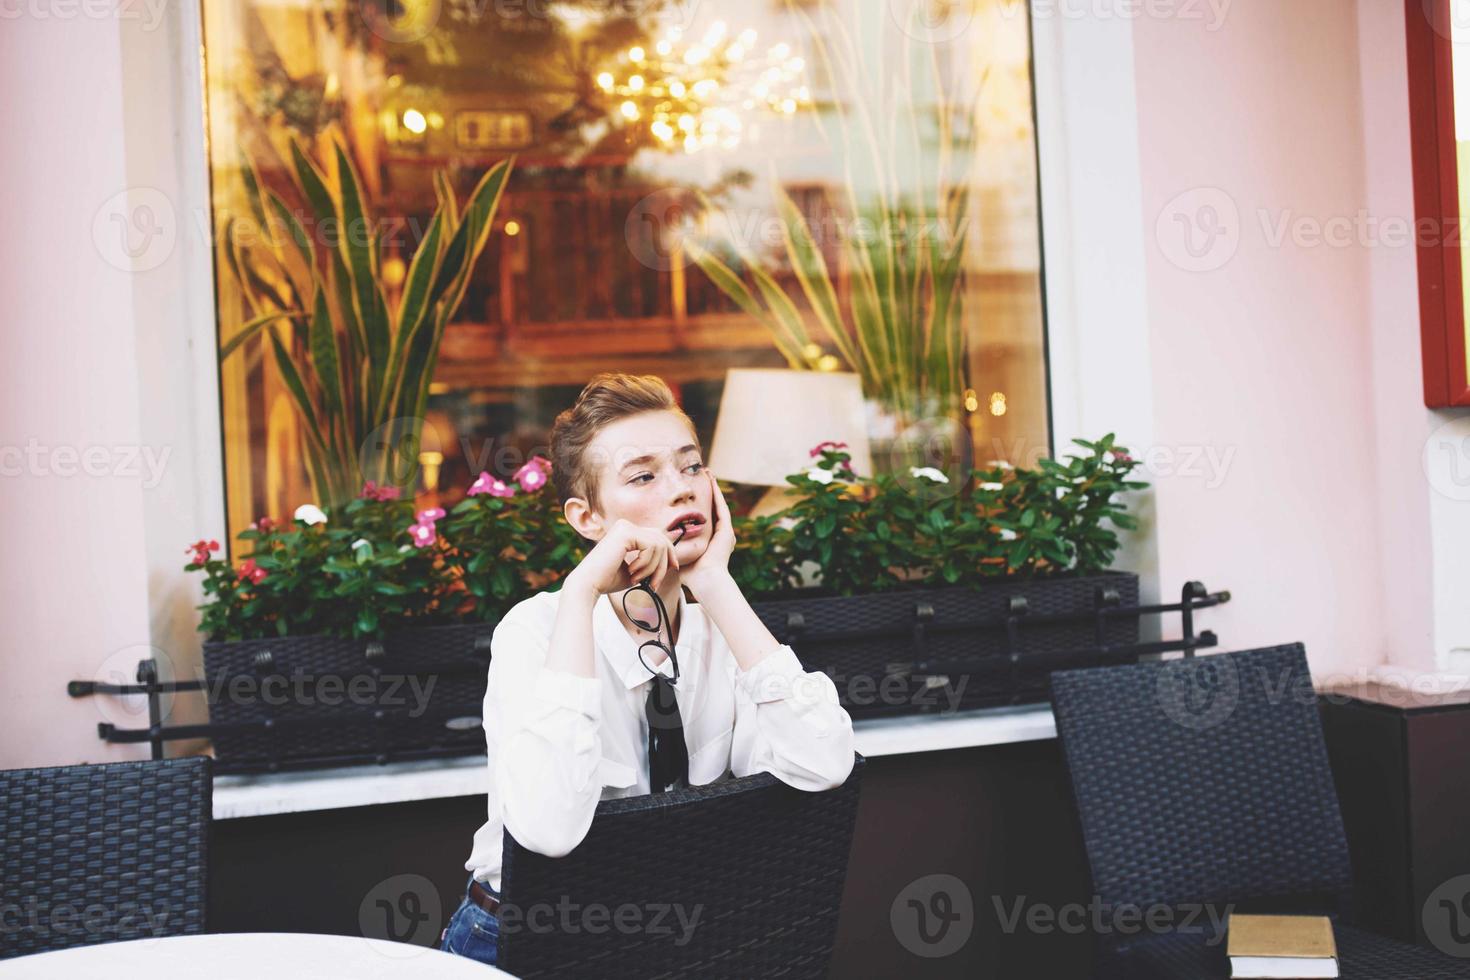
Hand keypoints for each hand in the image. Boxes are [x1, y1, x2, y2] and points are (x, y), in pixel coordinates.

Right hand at [564, 518, 679, 596]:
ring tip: (638, 579)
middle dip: (664, 562)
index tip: (674, 567)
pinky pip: (651, 547)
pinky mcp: (625, 532)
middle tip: (655, 582)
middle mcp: (625, 525)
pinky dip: (646, 564)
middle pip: (661, 539)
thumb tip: (671, 562)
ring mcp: (625, 527)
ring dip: (653, 568)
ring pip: (658, 545)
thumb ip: (649, 562)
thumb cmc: (608, 580)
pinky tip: (632, 572)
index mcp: (626, 532)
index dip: (669, 552)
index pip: (657, 537)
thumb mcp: (635, 569)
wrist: (589, 584)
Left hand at [679, 469, 735, 598]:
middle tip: (704, 477)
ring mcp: (725, 533)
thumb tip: (654, 543)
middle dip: (709, 492)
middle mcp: (720, 536)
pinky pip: (721, 508)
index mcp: (710, 542)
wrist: (703, 580)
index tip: (693, 491)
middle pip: (714, 508)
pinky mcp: (727, 531)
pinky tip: (712, 483)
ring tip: (709, 475)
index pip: (706, 518)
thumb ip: (670, 548)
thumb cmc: (689, 572)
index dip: (700, 504)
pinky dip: (717, 495)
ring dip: (714, 489)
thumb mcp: (678, 555)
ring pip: (719, 505)